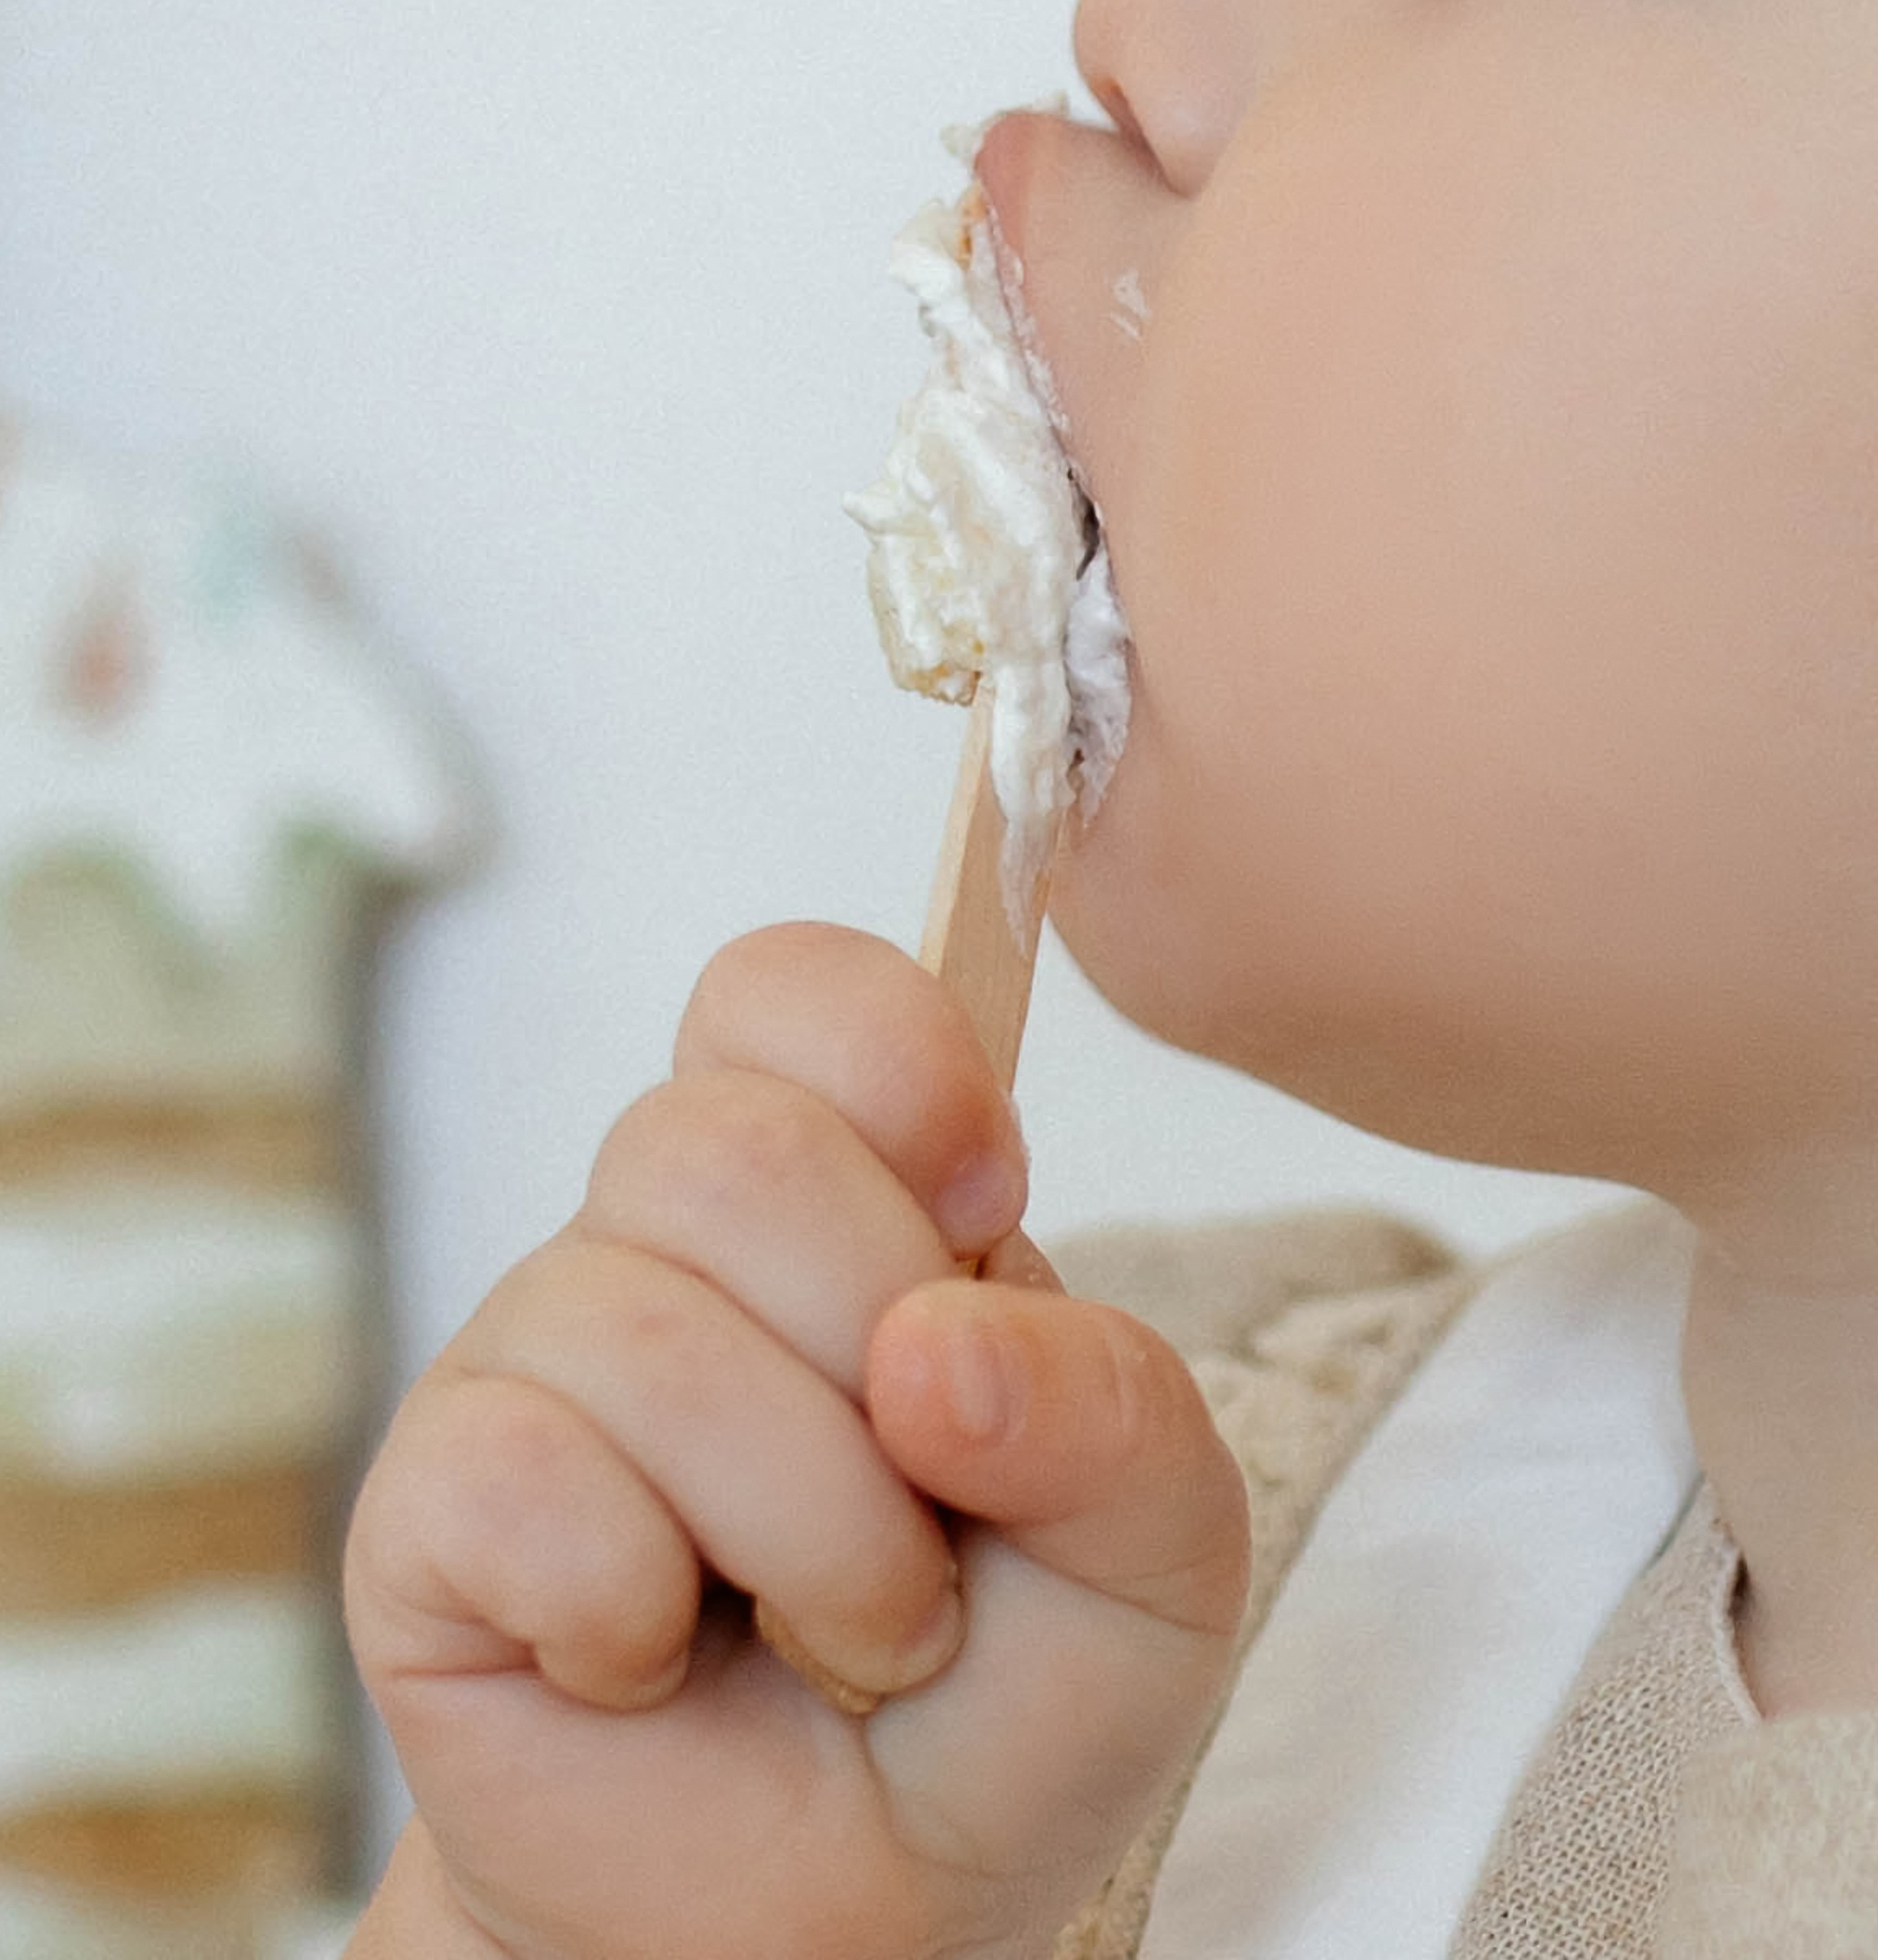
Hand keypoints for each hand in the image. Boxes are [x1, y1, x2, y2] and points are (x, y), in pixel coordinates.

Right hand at [343, 923, 1249, 1959]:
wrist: (845, 1923)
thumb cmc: (994, 1700)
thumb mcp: (1152, 1561)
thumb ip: (1118, 1417)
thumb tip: (937, 1347)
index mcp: (837, 1189)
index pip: (793, 988)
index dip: (892, 1066)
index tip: (980, 1207)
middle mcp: (663, 1239)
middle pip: (732, 1149)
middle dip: (879, 1374)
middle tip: (926, 1527)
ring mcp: (534, 1358)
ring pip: (647, 1336)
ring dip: (809, 1541)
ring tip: (841, 1636)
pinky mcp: (429, 1504)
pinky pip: (524, 1481)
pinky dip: (635, 1613)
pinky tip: (653, 1660)